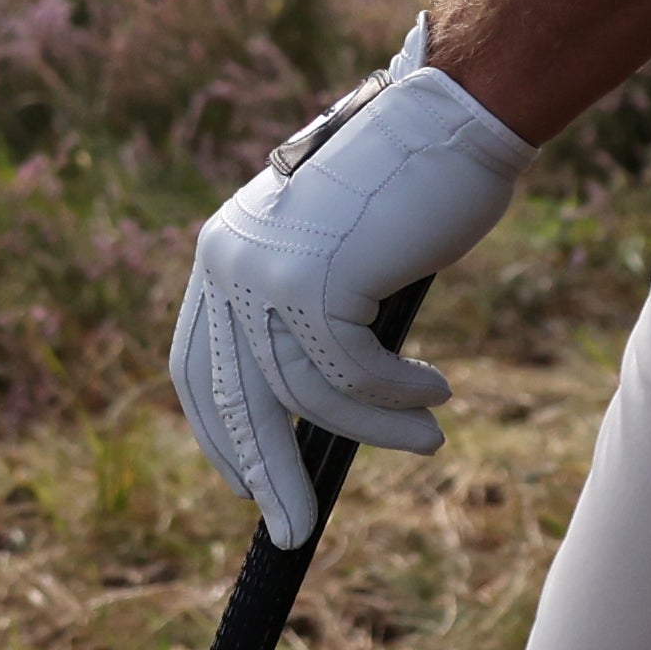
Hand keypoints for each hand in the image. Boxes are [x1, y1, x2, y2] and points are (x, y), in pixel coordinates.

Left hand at [171, 35, 536, 545]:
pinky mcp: (313, 281)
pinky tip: (437, 393)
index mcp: (222, 251)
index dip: (223, 432)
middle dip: (268, 472)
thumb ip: (312, 310)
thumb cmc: (411, 182)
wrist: (452, 115)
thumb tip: (318, 410)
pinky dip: (396, 394)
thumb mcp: (341, 251)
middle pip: (235, 396)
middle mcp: (227, 261)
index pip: (198, 365)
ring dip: (372, 430)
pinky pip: (351, 373)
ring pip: (305, 393)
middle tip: (293, 534)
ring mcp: (265, 271)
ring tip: (427, 438)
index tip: (253, 483)